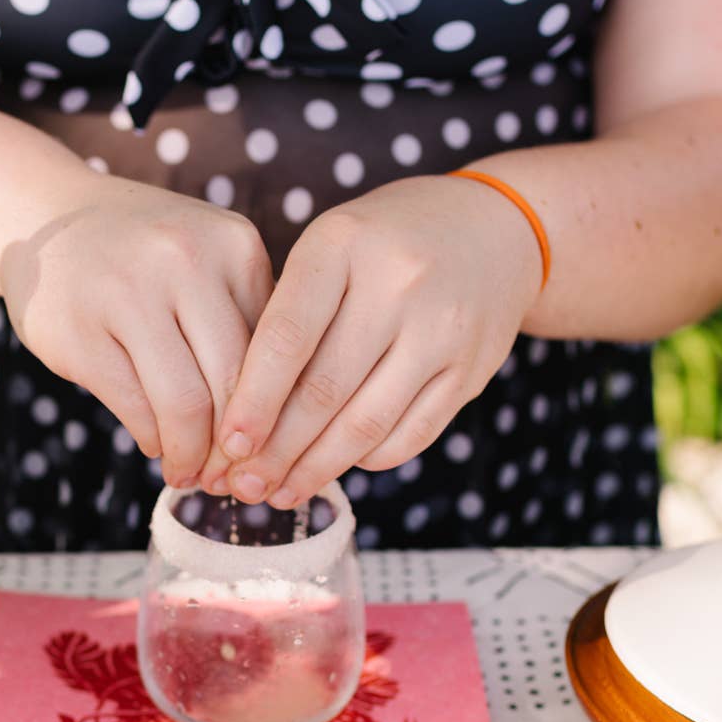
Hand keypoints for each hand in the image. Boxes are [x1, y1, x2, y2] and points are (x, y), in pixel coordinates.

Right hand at [0, 168, 272, 487]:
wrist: (43, 219)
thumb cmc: (145, 260)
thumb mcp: (208, 266)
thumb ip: (245, 326)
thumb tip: (277, 431)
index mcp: (234, 246)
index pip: (273, 354)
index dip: (274, 417)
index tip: (266, 455)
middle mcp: (184, 260)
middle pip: (232, 383)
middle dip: (234, 449)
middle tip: (228, 480)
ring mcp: (126, 294)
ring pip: (185, 404)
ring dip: (191, 456)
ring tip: (190, 474)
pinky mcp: (80, 333)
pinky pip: (135, 408)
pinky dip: (153, 440)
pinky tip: (157, 447)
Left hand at [201, 175, 543, 505]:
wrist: (495, 228)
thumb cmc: (383, 246)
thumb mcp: (329, 250)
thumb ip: (288, 319)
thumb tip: (241, 422)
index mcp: (342, 244)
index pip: (286, 338)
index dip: (253, 401)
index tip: (227, 446)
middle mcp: (398, 283)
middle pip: (324, 391)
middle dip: (276, 451)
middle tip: (243, 487)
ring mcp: (442, 330)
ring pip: (366, 425)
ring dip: (316, 469)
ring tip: (279, 494)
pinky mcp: (471, 371)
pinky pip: (409, 436)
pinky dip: (364, 461)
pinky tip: (333, 469)